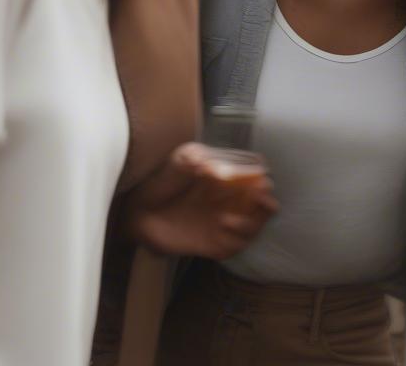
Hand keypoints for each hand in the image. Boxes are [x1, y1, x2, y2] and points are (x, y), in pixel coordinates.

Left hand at [123, 143, 277, 258]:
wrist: (139, 211)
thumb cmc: (163, 180)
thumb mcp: (178, 159)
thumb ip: (193, 158)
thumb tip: (210, 167)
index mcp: (228, 178)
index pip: (258, 178)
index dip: (263, 182)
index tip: (260, 184)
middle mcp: (231, 201)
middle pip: (264, 206)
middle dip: (265, 206)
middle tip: (258, 202)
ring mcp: (223, 223)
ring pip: (254, 229)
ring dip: (250, 226)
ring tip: (228, 220)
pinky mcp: (213, 244)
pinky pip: (235, 247)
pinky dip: (235, 241)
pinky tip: (222, 230)